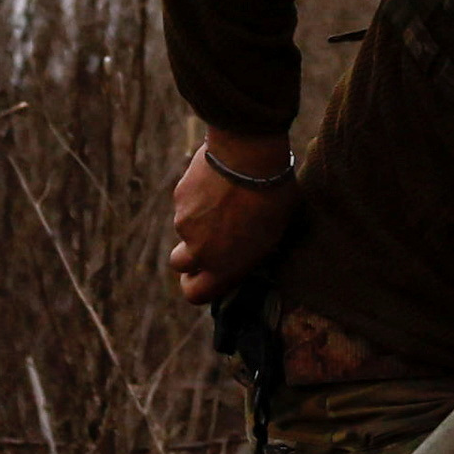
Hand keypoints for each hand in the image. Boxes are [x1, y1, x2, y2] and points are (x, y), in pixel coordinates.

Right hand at [167, 133, 300, 304]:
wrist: (249, 159)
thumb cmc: (273, 198)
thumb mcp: (274, 235)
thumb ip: (251, 252)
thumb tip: (246, 253)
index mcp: (225, 267)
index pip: (195, 294)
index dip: (197, 286)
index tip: (204, 276)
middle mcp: (200, 251)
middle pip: (180, 264)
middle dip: (189, 257)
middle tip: (208, 242)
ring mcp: (185, 224)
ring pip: (185, 229)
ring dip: (199, 222)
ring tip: (226, 201)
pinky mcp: (179, 198)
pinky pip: (186, 204)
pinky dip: (197, 198)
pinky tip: (219, 183)